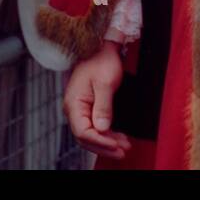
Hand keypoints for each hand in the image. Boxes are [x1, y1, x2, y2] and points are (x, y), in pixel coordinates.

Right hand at [64, 42, 131, 158]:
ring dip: (107, 142)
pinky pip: (95, 126)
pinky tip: (118, 138)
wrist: (100, 47)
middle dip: (104, 147)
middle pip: (86, 137)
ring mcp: (80, 109)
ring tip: (125, 147)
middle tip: (123, 152)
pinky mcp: (88, 107)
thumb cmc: (101, 60)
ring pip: (91, 134)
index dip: (100, 142)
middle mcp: (74, 109)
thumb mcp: (105, 83)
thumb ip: (103, 107)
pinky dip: (106, 134)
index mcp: (74, 104)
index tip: (116, 146)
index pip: (83, 132)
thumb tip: (103, 129)